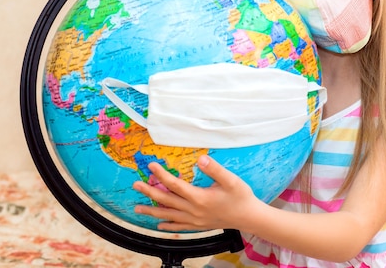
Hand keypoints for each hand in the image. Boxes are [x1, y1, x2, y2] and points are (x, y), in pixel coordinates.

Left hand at [133, 155, 258, 231]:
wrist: (249, 217)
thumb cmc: (241, 197)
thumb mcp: (231, 180)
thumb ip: (215, 169)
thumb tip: (201, 158)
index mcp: (199, 198)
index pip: (175, 185)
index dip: (162, 175)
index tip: (151, 165)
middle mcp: (194, 211)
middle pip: (167, 201)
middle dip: (150, 192)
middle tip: (136, 185)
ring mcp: (195, 220)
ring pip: (169, 215)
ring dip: (152, 211)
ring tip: (137, 208)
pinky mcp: (199, 226)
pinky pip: (179, 227)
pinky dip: (167, 226)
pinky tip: (160, 224)